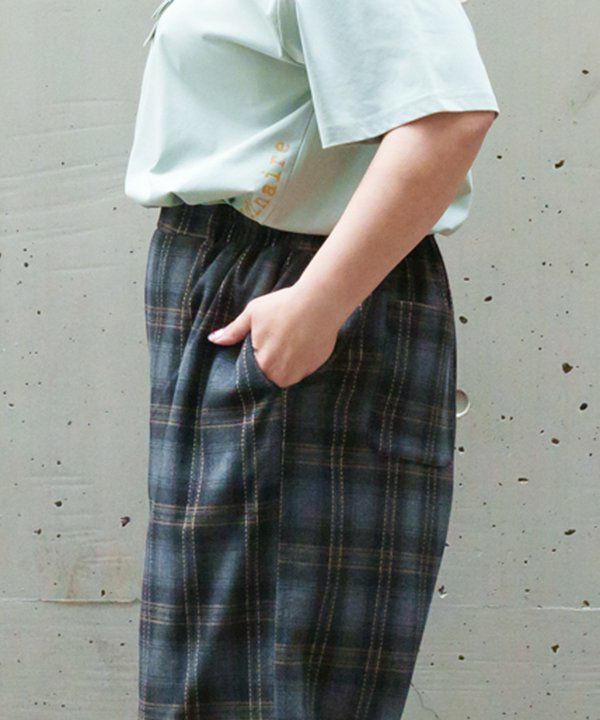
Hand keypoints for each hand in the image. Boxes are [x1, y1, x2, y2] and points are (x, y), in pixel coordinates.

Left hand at [207, 284, 347, 387]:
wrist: (319, 302)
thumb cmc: (283, 306)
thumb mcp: (253, 314)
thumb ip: (233, 331)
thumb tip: (213, 340)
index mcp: (263, 364)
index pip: (252, 371)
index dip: (254, 358)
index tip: (259, 345)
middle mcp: (282, 375)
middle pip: (270, 375)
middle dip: (270, 363)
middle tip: (276, 340)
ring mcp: (301, 373)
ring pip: (287, 374)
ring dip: (286, 364)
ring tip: (289, 342)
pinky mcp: (316, 367)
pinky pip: (303, 370)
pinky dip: (301, 360)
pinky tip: (302, 343)